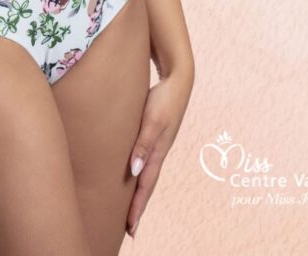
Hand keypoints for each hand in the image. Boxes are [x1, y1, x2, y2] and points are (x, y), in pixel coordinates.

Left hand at [126, 66, 193, 238]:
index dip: (137, 207)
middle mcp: (158, 151)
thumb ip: (143, 144)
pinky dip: (139, 172)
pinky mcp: (155, 134)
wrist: (178, 79)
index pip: (145, 186)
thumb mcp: (152, 121)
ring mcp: (158, 143)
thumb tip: (134, 172)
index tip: (130, 229)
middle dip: (138, 206)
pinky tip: (134, 173)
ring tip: (130, 207)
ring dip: (139, 191)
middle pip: (146, 185)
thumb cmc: (163, 99)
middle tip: (129, 229)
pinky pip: (145, 159)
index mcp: (158, 152)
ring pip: (146, 173)